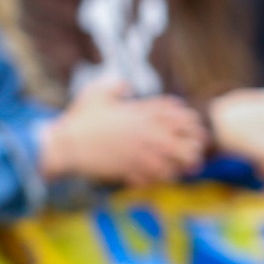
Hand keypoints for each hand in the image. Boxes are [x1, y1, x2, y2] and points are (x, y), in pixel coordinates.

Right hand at [41, 80, 209, 186]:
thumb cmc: (79, 120)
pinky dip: (165, 176)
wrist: (66, 145)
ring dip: (184, 162)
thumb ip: (115, 87)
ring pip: (178, 157)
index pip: (176, 112)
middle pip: (186, 134)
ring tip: (187, 167)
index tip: (195, 126)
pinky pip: (160, 175)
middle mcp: (145, 129)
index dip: (190, 120)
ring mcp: (141, 149)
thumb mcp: (96, 93)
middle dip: (195, 142)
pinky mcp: (134, 168)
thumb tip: (126, 86)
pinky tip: (164, 177)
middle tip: (197, 150)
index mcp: (140, 111)